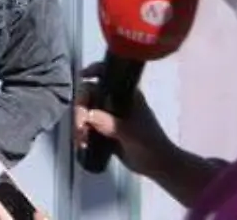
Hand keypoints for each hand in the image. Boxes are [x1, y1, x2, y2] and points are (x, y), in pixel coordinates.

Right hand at [74, 62, 174, 177]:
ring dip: (79, 123)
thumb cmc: (150, 145)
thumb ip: (111, 124)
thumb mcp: (132, 134)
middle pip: (91, 94)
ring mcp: (110, 115)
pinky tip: (82, 144)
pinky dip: (82, 133)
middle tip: (80, 127)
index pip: (108, 75)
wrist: (157, 166)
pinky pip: (87, 126)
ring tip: (81, 140)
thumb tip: (89, 116)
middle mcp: (116, 101)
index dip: (94, 70)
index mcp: (127, 95)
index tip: (82, 75)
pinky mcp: (105, 129)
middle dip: (81, 109)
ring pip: (87, 111)